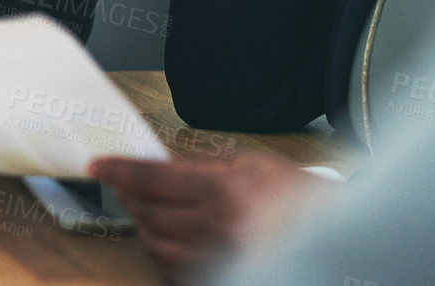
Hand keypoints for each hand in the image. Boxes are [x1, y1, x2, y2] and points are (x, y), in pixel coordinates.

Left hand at [88, 152, 317, 283]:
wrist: (336, 238)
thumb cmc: (296, 196)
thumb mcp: (251, 162)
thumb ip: (202, 165)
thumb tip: (159, 167)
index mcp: (225, 192)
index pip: (153, 179)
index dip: (120, 171)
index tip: (98, 165)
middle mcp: (218, 231)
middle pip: (148, 214)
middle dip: (131, 196)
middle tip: (126, 184)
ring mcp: (219, 264)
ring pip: (155, 246)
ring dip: (146, 226)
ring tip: (153, 210)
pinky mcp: (221, 282)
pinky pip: (172, 272)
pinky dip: (163, 254)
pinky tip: (171, 238)